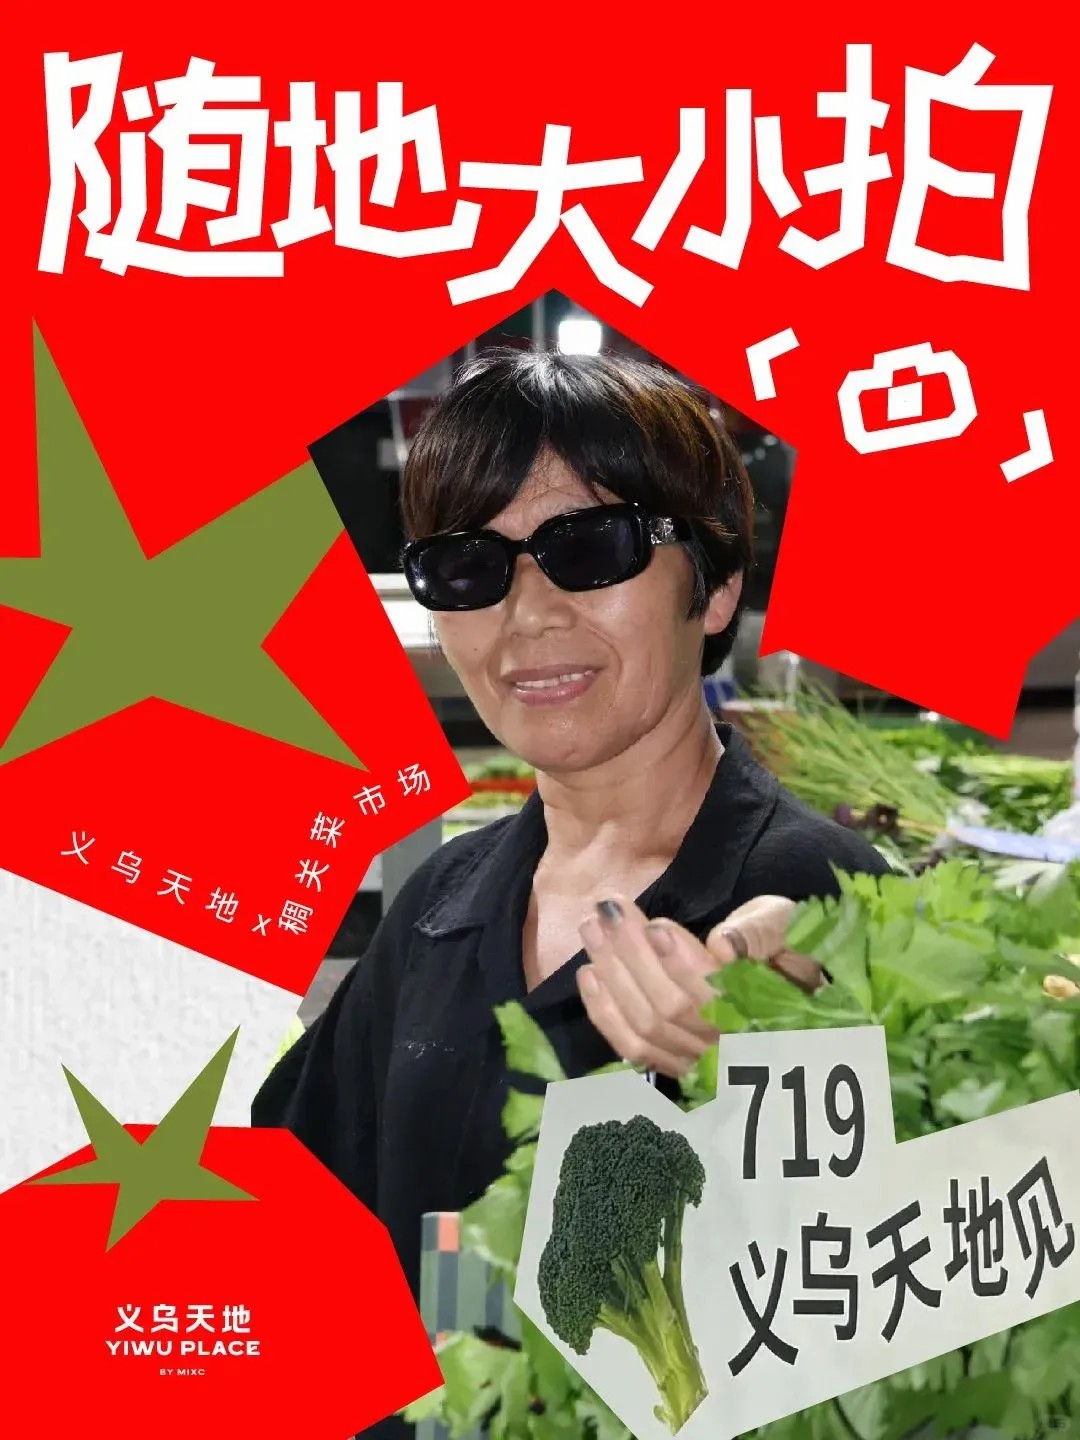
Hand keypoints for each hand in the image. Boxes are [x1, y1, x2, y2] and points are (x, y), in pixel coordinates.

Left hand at [576, 894, 822, 1078]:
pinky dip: (605, 1012)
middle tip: (607, 910)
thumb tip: (722, 947)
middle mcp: (729, 1044)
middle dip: (633, 956)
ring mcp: (699, 1059)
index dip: (682, 963)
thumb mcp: (782, 926)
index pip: (716, 995)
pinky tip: (588, 974)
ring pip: (647, 1025)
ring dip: (613, 974)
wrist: (786, 991)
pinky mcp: (674, 1062)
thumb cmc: (782, 948)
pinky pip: (632, 1047)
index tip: (655, 925)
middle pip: (672, 1008)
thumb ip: (760, 932)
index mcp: (765, 1010)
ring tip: (591, 928)